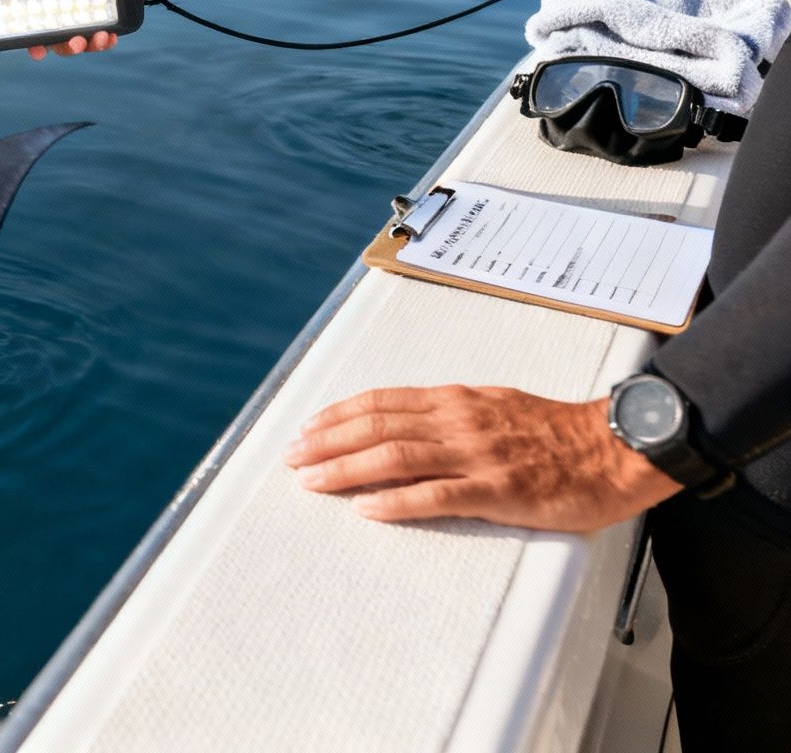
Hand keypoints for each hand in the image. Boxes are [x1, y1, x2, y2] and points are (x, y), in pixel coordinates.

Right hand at [1, 0, 181, 59]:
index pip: (32, 8)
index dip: (28, 29)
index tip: (30, 45)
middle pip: (54, 30)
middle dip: (59, 43)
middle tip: (71, 43)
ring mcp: (91, 2)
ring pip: (79, 35)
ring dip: (82, 45)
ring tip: (93, 39)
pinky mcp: (113, 8)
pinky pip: (103, 32)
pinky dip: (103, 40)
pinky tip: (108, 37)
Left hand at [284, 385, 683, 532]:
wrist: (619, 447)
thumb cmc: (561, 433)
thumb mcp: (496, 408)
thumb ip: (452, 416)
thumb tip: (407, 425)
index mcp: (458, 401)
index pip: (383, 402)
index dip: (339, 414)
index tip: (307, 427)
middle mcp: (459, 421)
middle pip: (377, 426)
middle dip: (327, 441)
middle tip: (292, 456)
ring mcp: (477, 455)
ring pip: (396, 456)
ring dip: (346, 468)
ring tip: (312, 480)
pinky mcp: (498, 489)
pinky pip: (437, 494)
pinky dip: (397, 501)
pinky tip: (367, 509)